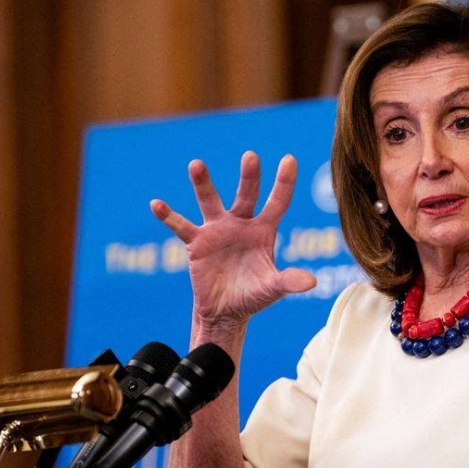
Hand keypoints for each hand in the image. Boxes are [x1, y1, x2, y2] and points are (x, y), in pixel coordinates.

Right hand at [150, 151, 315, 328]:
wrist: (226, 310)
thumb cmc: (254, 295)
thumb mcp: (273, 288)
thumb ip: (289, 282)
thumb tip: (311, 282)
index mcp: (263, 230)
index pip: (277, 202)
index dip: (284, 183)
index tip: (290, 159)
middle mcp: (241, 223)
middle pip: (246, 195)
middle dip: (249, 177)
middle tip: (251, 157)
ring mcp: (217, 229)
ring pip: (210, 201)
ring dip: (203, 184)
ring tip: (196, 165)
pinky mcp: (197, 242)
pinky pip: (181, 226)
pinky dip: (169, 216)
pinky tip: (157, 204)